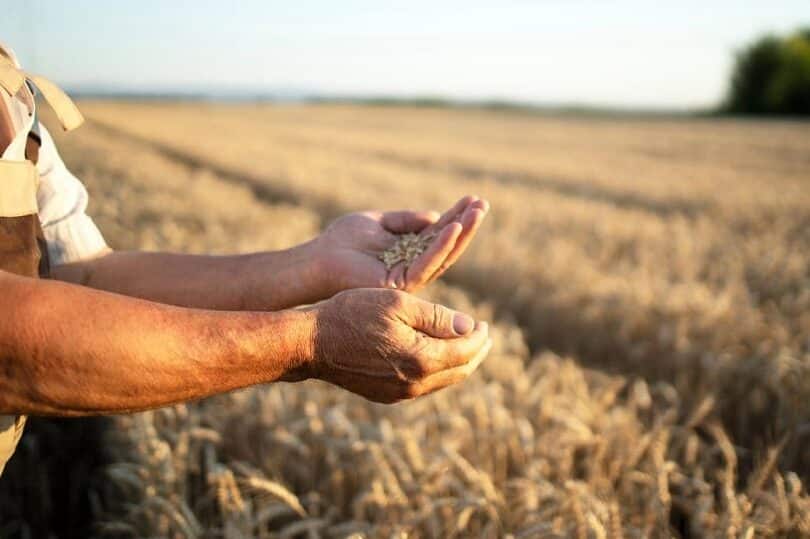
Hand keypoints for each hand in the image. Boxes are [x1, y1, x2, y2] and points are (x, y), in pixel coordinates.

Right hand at [285, 288, 491, 402]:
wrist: (312, 343)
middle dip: (475, 352)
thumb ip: (437, 317)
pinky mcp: (387, 395)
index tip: (484, 323)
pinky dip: (437, 370)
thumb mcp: (398, 304)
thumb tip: (470, 327)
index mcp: (421, 359)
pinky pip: (424, 385)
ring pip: (443, 381)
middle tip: (483, 335)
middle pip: (460, 371)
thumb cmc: (353, 314)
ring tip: (465, 344)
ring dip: (458, 362)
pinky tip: (435, 355)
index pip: (466, 351)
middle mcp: (415, 384)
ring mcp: (400, 394)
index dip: (479, 336)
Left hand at [316, 196, 488, 292]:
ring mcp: (409, 277)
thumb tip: (435, 216)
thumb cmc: (342, 240)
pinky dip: (441, 246)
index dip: (457, 216)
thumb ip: (405, 219)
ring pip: (443, 256)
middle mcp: (413, 266)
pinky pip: (426, 264)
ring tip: (477, 212)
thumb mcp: (379, 221)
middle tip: (483, 204)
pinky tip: (453, 228)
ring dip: (461, 233)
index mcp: (409, 252)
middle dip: (466, 225)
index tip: (473, 198)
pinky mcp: (401, 283)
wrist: (318, 259)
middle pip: (447, 245)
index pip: (439, 233)